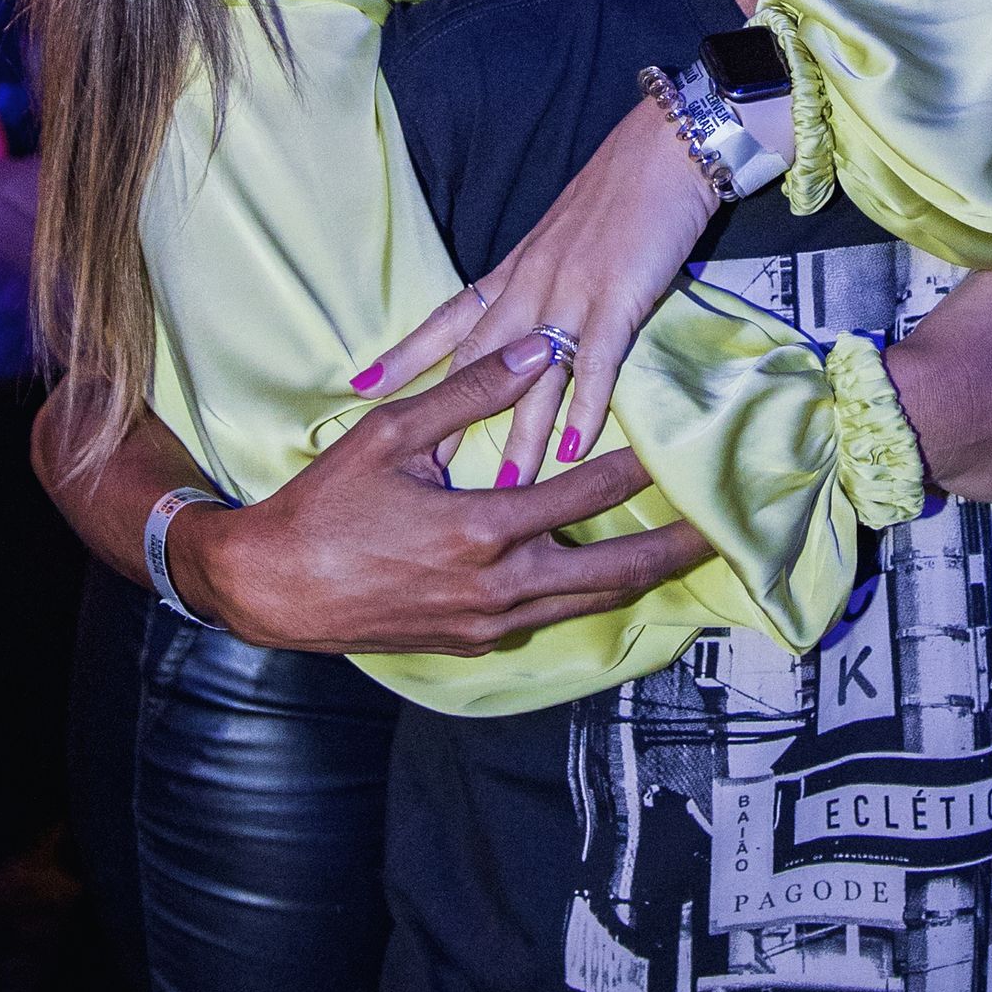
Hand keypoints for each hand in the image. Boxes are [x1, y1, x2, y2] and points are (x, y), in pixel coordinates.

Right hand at [167, 336, 713, 653]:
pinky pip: (547, 617)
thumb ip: (468, 390)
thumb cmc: (324, 506)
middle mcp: (498, 586)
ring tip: (681, 553)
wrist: (269, 590)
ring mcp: (488, 623)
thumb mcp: (390, 435)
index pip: (586, 491)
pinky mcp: (473, 643)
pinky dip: (584, 594)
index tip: (682, 447)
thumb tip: (536, 348)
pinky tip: (601, 573)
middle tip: (723, 529)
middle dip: (673, 549)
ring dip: (637, 576)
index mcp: (482, 528)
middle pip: (613, 571)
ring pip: (587, 602)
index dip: (640, 467)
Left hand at [352, 94, 718, 482]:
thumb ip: (541, 277)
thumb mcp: (564, 235)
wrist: (665, 148)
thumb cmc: (620, 188)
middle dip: (450, 417)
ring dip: (520, 434)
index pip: (449, 318)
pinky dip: (584, 407)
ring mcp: (571, 292)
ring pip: (532, 376)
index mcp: (516, 269)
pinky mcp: (617, 297)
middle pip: (477, 361)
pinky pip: (595, 362)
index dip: (406, 353)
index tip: (361, 385)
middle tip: (425, 471)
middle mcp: (531, 284)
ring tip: (505, 486)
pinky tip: (574, 448)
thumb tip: (528, 320)